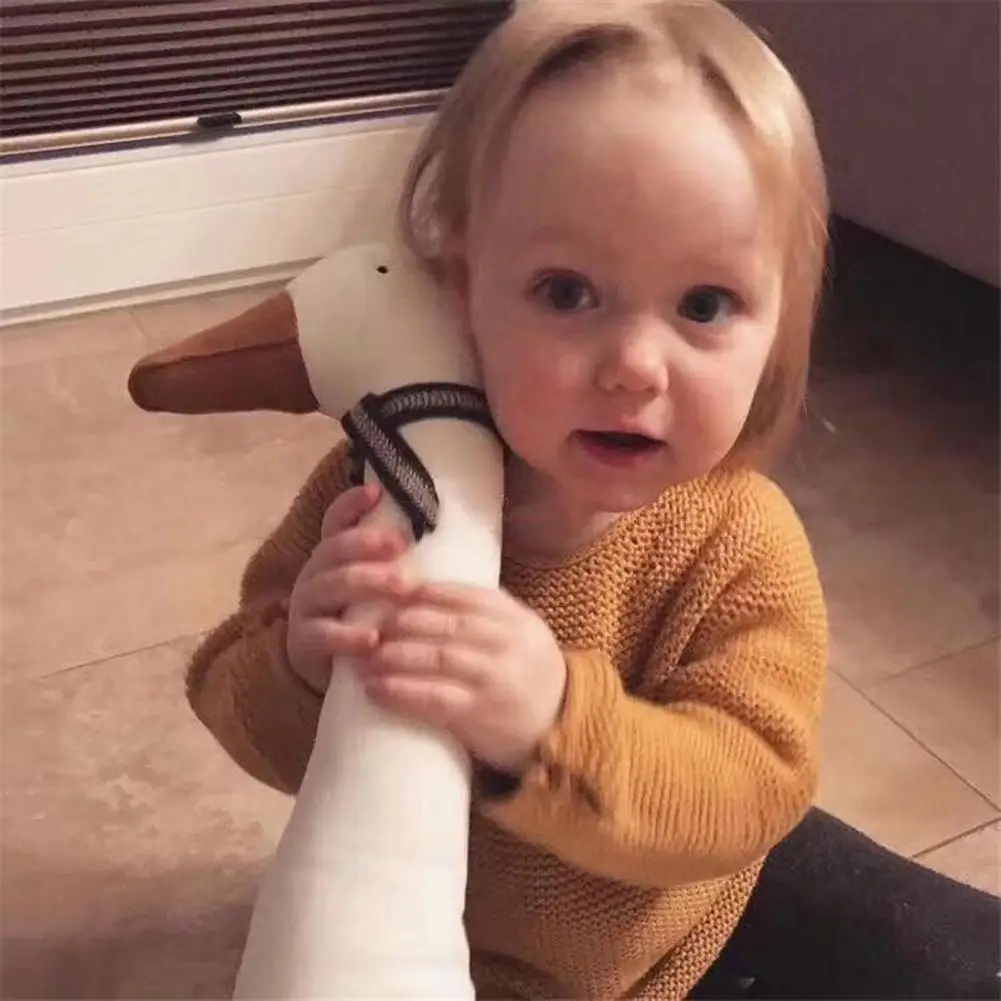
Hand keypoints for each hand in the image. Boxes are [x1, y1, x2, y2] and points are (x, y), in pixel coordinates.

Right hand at [286, 483, 410, 695]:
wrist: (331, 667)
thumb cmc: (363, 616)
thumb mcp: (375, 585)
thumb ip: (394, 561)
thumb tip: (445, 530)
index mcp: (332, 555)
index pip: (336, 520)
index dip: (351, 503)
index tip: (376, 491)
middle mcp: (314, 573)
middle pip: (334, 549)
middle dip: (366, 543)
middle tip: (401, 546)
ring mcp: (305, 606)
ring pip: (330, 586)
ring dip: (367, 583)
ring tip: (401, 587)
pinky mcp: (302, 642)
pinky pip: (322, 635)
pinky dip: (347, 637)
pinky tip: (372, 639)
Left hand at [361, 583, 567, 773]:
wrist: (561, 725)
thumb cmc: (528, 673)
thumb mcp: (521, 632)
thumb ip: (484, 612)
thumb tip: (422, 590)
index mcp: (515, 619)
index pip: (465, 596)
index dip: (426, 593)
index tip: (394, 592)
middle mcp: (508, 645)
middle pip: (447, 625)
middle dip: (403, 623)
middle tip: (372, 625)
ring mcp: (495, 679)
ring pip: (437, 659)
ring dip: (394, 656)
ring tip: (366, 657)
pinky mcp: (480, 714)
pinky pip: (435, 698)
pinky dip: (401, 691)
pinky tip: (376, 688)